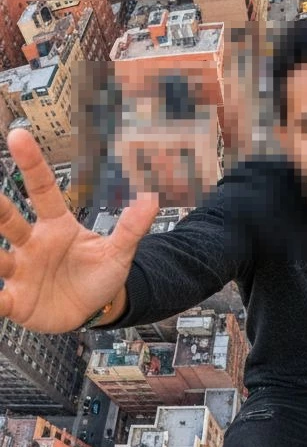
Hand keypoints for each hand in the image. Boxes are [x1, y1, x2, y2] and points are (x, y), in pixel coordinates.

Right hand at [0, 127, 159, 332]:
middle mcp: (32, 243)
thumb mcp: (118, 253)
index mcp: (56, 226)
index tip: (19, 136)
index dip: (32, 164)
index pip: (42, 189)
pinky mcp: (16, 300)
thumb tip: (151, 199)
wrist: (93, 310)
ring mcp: (21, 271)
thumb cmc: (99, 275)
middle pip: (9, 220)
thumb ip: (131, 227)